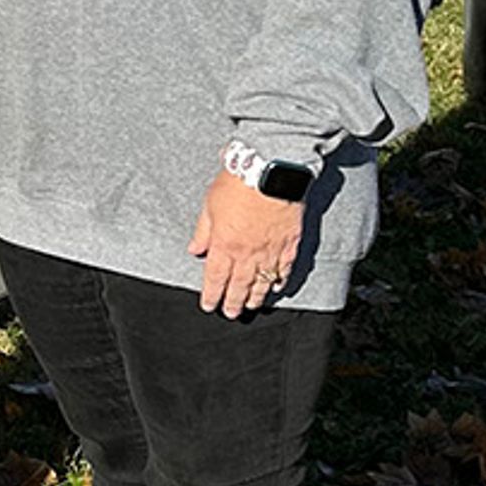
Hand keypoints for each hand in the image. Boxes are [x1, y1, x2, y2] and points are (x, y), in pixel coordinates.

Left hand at [192, 171, 304, 317]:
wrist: (270, 171)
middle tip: (230, 313)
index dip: (212, 295)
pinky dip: (279, 281)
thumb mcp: (210, 206)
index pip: (216, 278)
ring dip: (255, 297)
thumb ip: (203, 232)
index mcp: (225, 245)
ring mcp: (271, 250)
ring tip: (249, 306)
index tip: (209, 305)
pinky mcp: (290, 243)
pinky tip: (275, 288)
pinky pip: (284, 269)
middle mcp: (248, 254)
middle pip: (239, 286)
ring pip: (262, 282)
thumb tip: (195, 250)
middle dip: (233, 302)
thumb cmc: (237, 185)